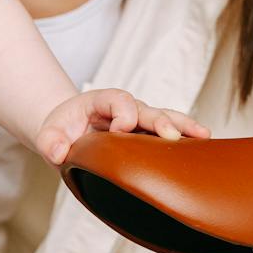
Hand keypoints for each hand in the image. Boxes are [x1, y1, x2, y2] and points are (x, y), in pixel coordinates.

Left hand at [36, 88, 208, 165]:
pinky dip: (186, 139)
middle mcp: (126, 108)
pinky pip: (170, 134)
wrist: (68, 133)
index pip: (118, 100)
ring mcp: (140, 121)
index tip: (119, 132)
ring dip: (183, 126)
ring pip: (165, 118)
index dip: (122, 114)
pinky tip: (204, 147)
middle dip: (160, 120)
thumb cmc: (61, 132)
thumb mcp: (48, 135)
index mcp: (102, 102)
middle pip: (147, 109)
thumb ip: (49, 142)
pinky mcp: (148, 136)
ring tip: (204, 134)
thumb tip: (58, 152)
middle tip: (171, 135)